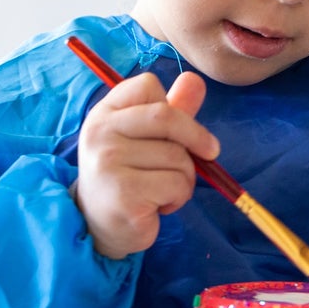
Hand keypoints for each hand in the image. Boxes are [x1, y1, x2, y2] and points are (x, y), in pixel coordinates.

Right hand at [73, 70, 216, 259]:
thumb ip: (171, 110)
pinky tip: (159, 205)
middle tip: (209, 153)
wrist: (99, 227)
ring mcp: (108, 162)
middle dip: (196, 137)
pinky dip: (178, 197)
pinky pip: (176, 184)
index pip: (148, 85)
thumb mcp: (146, 139)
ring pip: (177, 156)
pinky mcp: (124, 193)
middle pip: (167, 117)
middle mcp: (100, 133)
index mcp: (103, 113)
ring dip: (185, 177)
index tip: (179, 130)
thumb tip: (196, 80)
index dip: (173, 106)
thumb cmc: (127, 177)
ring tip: (163, 189)